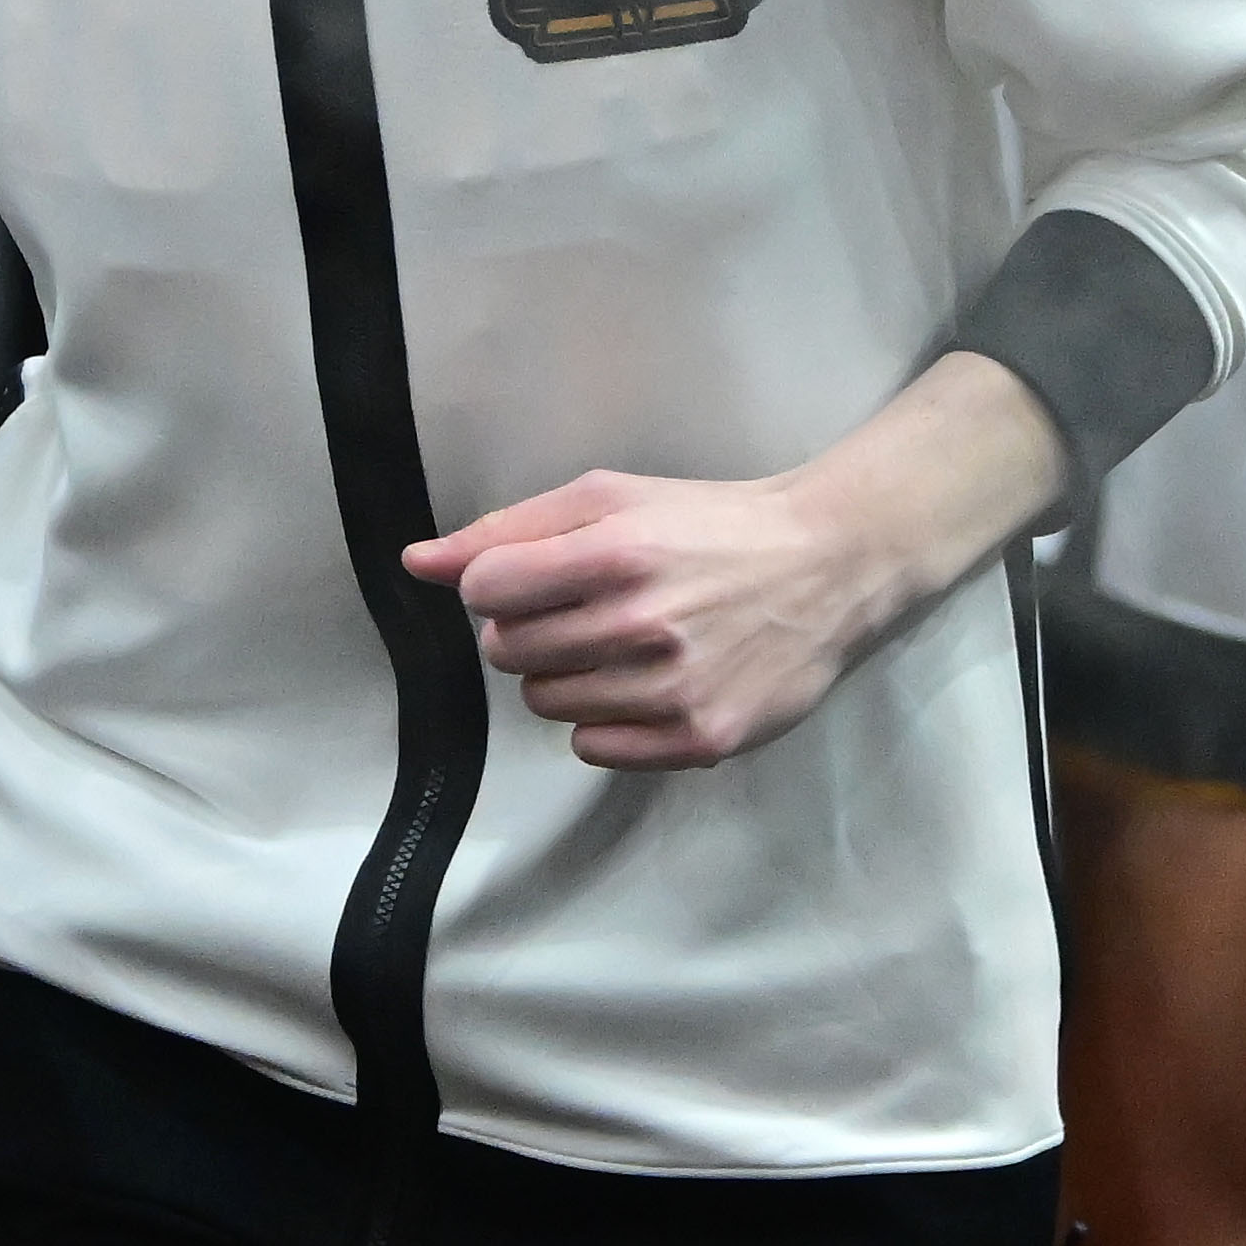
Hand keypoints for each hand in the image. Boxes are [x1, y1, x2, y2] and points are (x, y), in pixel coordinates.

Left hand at [400, 355, 1061, 772]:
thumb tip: (417, 562)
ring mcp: (674, 690)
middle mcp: (644, 624)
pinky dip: (606, 720)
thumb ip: (508, 529)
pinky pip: (594, 748)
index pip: (486, 591)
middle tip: (584, 609)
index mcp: (618, 551)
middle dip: (529, 629)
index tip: (533, 577)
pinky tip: (645, 683)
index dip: (497, 584)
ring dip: (566, 675)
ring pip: (546, 704)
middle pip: (508, 653)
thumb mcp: (611, 497)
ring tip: (622, 643)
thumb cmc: (710, 524)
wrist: (827, 566)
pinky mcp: (700, 740)